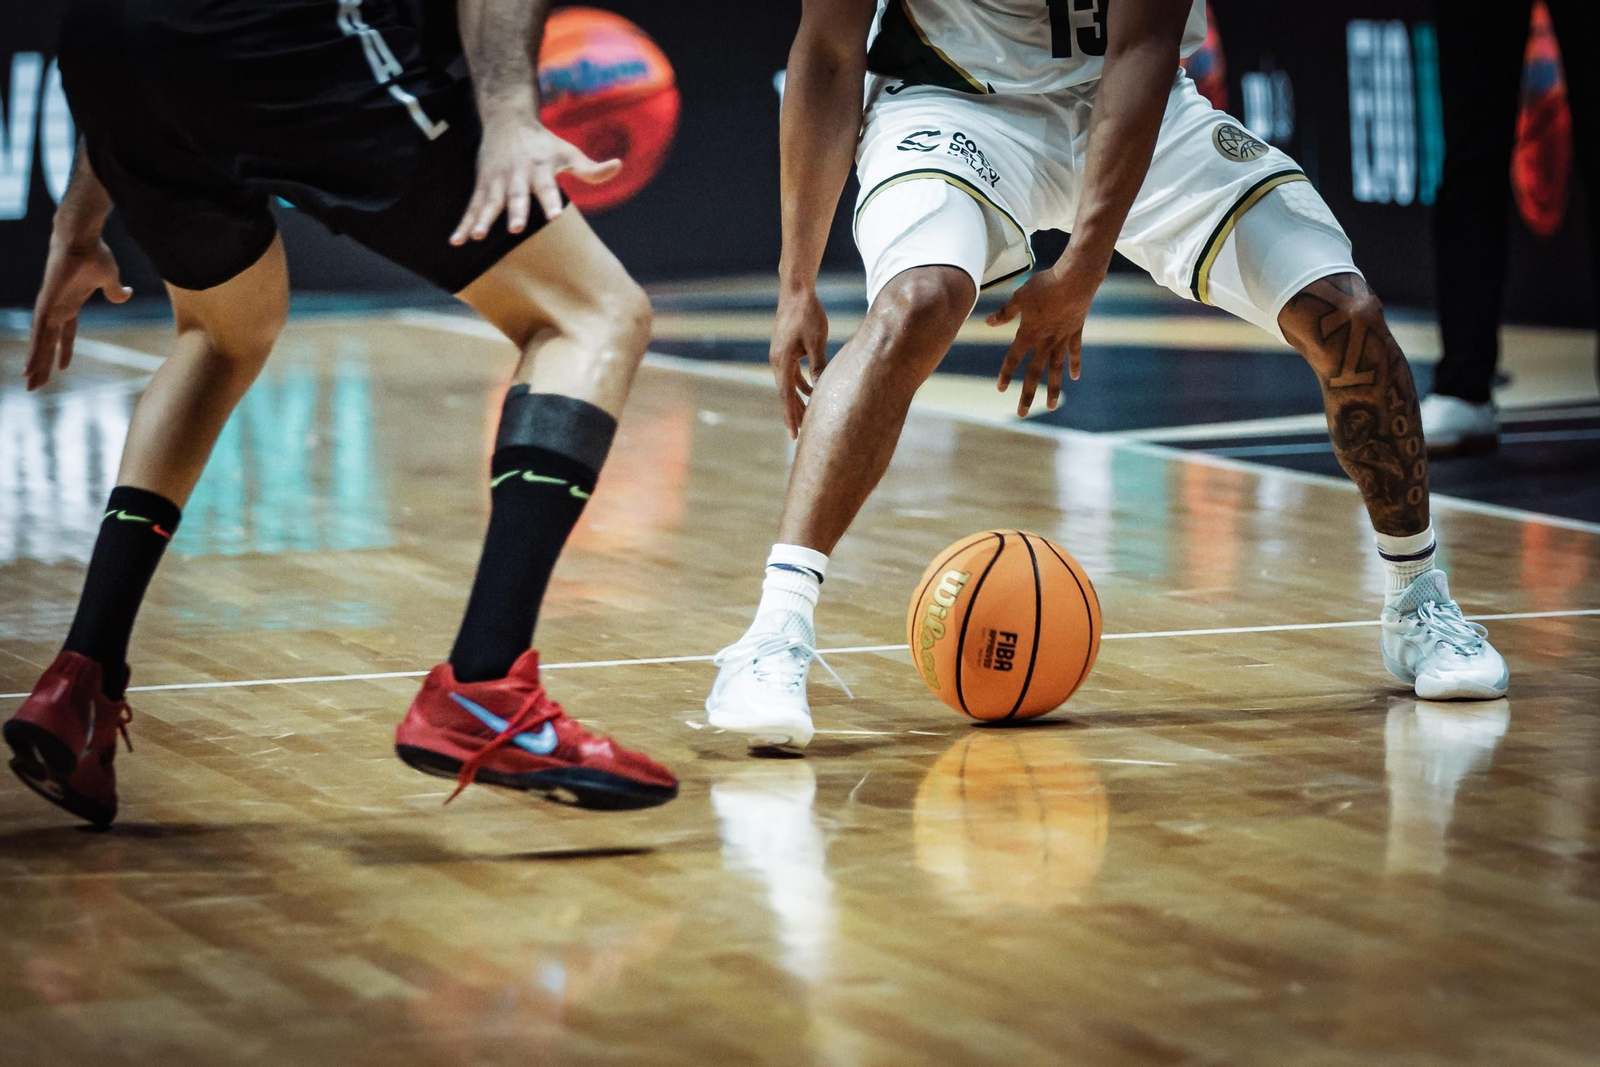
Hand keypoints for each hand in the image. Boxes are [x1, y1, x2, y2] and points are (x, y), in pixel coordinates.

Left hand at [25, 233, 130, 390]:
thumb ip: (116, 291)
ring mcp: (49, 306)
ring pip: (41, 342)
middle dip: (43, 364)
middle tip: (35, 385)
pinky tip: (29, 366)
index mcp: (71, 303)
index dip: (64, 350)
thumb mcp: (110, 278)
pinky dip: (35, 350)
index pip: (65, 333)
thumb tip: (126, 295)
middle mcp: (56, 307)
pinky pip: (39, 332)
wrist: (82, 237)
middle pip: (48, 343)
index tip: (63, 367)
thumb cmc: (95, 253)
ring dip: (36, 364)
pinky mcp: (46, 303)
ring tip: (30, 384)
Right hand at [450, 117, 622, 243]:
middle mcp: (517, 175)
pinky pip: (471, 207)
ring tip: (477, 237)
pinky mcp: (482, 186)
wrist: (507, 119)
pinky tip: (456, 241)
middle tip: (515, 229)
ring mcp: (497, 181)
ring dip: (482, 219)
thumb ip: (591, 168)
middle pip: (516, 196)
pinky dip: (464, 223)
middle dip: (515, 212)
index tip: (554, 215)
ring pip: (489, 202)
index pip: (547, 186)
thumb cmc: (544, 143)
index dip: (551, 200)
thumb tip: (619, 166)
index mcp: (540, 168)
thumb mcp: (569, 152)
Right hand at [769, 285, 829, 438]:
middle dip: (793, 413)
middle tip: (799, 435)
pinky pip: (792, 374)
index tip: (793, 435)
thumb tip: (821, 388)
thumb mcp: (817, 341)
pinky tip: (812, 392)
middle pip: (785, 394)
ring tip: (807, 418)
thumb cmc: (808, 314)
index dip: (790, 416)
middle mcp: (777, 361)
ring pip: (789, 385)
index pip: (786, 396)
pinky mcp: (786, 350)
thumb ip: (818, 365)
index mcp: (782, 361)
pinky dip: (800, 384)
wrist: (796, 292)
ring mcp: (780, 356)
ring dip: (798, 399)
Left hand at [985, 260, 1103, 416]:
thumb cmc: (1044, 285)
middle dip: (1027, 394)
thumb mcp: (1019, 297)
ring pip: (1056, 369)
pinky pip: (1075, 352)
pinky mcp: (1076, 331)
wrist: (1075, 278)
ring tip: (1051, 407)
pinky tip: (1075, 377)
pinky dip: (1075, 364)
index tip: (1000, 389)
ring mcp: (1063, 338)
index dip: (1006, 373)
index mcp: (1029, 333)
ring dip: (1053, 389)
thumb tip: (988, 323)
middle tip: (1021, 414)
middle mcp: (1046, 341)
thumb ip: (1005, 313)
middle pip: (1034, 372)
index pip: (1014, 358)